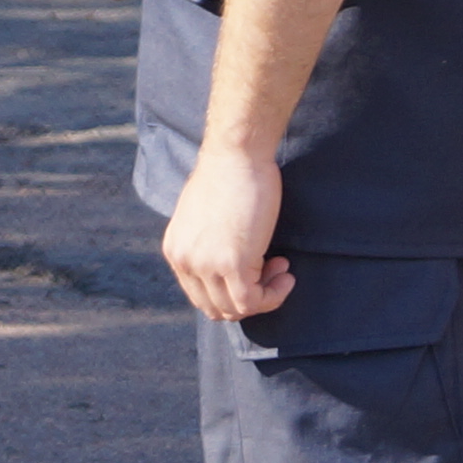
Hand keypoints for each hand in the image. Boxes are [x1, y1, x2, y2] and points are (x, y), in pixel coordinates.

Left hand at [161, 141, 295, 321]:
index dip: (231, 291)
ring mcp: (205, 265)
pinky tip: (286, 274)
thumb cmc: (230, 174)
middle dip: (249, 297)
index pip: (200, 295)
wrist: (237, 153)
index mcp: (176, 250)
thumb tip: (229, 264)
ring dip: (265, 295)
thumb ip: (208, 244)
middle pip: (216, 307)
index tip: (256, 270)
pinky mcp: (231, 263)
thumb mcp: (205, 216)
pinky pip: (252, 301)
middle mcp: (185, 261)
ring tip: (282, 268)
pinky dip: (273, 295)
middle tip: (272, 270)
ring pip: (236, 308)